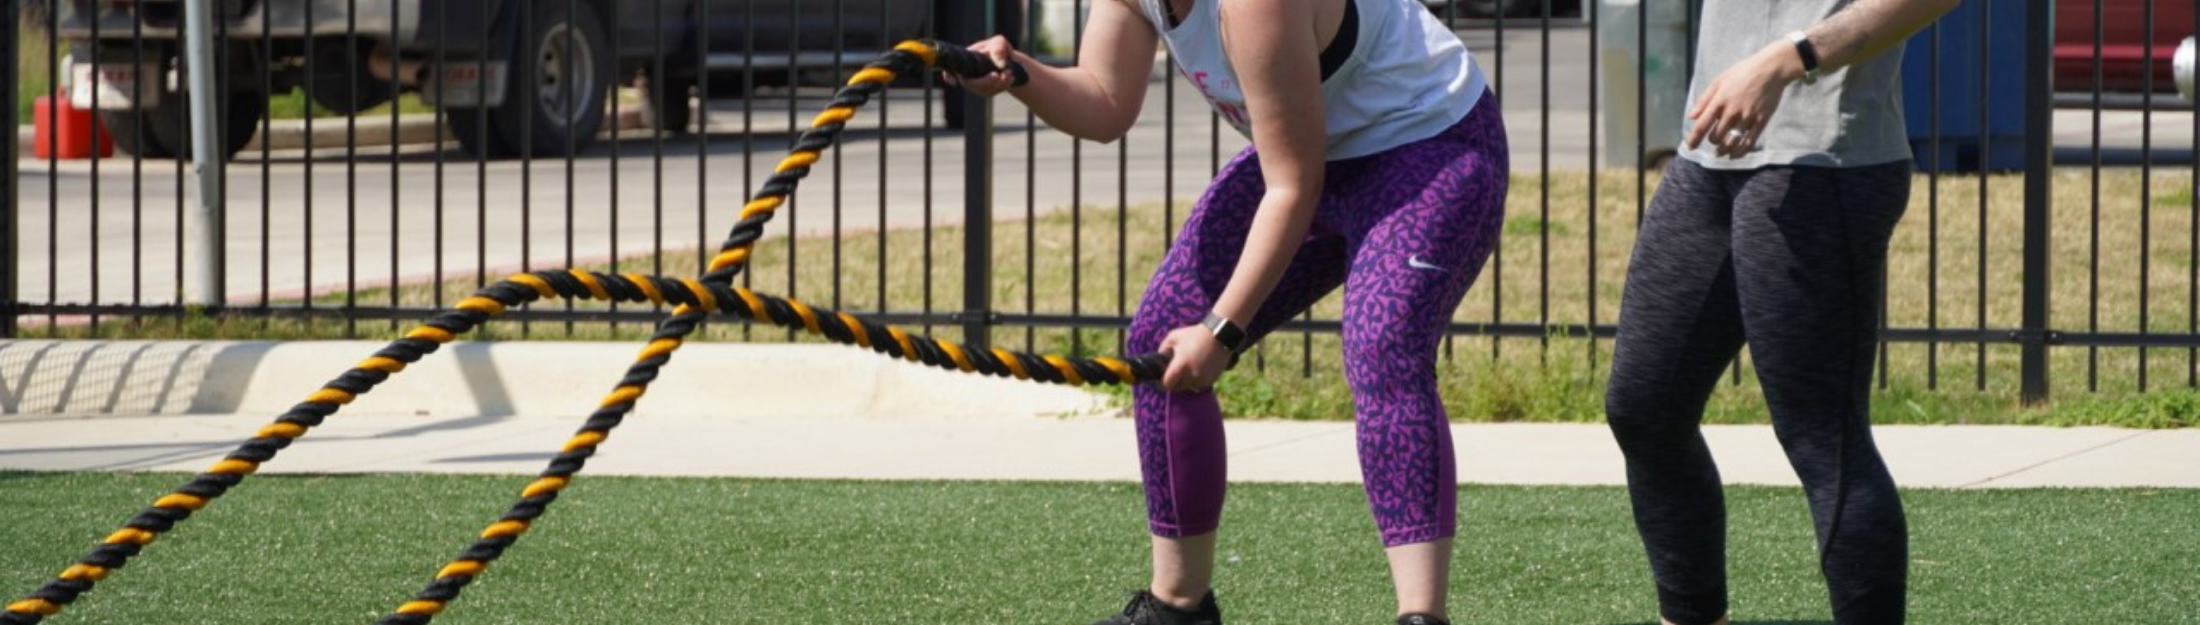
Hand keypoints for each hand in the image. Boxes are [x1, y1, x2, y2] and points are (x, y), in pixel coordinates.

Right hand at [941, 35, 1020, 96]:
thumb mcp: (999, 43)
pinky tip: (1010, 78)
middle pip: (969, 83)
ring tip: (1009, 72)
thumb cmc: (999, 49)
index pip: (951, 68)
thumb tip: (1000, 64)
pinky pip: (991, 92)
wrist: (1010, 61)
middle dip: (985, 81)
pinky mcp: (985, 91)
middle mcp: (967, 73)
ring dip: (997, 83)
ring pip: (982, 90)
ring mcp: (975, 84)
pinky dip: (1002, 86)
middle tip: (998, 75)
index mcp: (966, 59)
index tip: (954, 82)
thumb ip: (998, 48)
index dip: (949, 75)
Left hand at [1157, 324, 1231, 392]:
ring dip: (1186, 381)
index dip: (1162, 383)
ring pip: (1189, 387)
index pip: (1166, 385)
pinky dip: (1197, 380)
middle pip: (1177, 387)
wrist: (1219, 336)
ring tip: (1188, 367)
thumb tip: (1159, 360)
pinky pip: (1199, 385)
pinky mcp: (1211, 380)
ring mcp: (1202, 379)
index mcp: (1180, 366)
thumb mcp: (1173, 337)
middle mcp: (1191, 376)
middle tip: (1176, 371)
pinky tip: (1198, 367)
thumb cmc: (1194, 335)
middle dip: (1175, 381)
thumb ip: (1162, 349)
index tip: (1162, 378)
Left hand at [1684, 41, 1805, 158]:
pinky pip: (1749, 142)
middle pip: (1716, 137)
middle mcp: (1732, 111)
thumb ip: (1704, 99)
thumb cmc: (1743, 72)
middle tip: (1713, 140)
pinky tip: (1734, 155)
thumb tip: (1691, 116)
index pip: (1702, 125)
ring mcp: (1747, 117)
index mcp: (1720, 100)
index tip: (1690, 147)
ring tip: (1720, 153)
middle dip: (1712, 141)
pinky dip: (1740, 152)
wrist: (1771, 68)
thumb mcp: (1719, 80)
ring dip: (1723, 150)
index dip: (1694, 139)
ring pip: (1731, 142)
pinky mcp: (1761, 121)